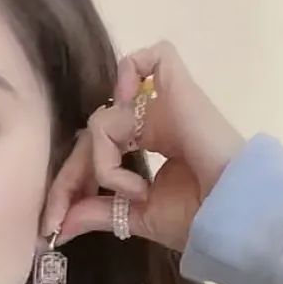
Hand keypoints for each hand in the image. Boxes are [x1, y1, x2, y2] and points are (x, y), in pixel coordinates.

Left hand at [41, 40, 246, 252]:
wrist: (230, 216)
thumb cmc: (197, 218)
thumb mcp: (137, 218)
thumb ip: (98, 212)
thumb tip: (58, 225)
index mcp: (146, 146)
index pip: (93, 154)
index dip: (70, 185)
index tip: (51, 223)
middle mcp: (151, 121)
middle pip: (91, 135)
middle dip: (71, 177)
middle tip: (58, 214)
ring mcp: (163, 103)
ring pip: (104, 117)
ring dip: (105, 162)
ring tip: (135, 191)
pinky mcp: (177, 88)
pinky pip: (147, 58)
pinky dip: (129, 73)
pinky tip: (128, 106)